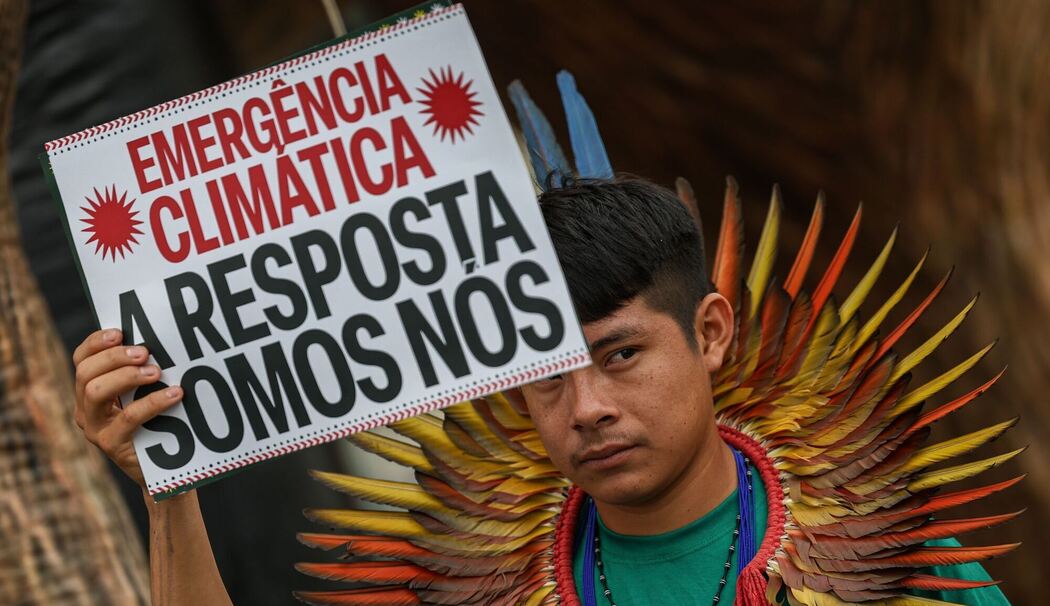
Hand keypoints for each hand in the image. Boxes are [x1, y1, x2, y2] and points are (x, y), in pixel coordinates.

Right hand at [73, 328, 182, 487]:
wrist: (165, 469)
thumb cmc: (158, 423)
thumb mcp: (145, 395)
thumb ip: (142, 372)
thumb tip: (160, 342)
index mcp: (90, 390)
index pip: (81, 359)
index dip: (96, 343)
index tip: (120, 332)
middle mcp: (86, 409)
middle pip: (85, 373)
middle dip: (114, 357)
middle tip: (144, 352)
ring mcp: (96, 428)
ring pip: (95, 392)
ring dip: (126, 376)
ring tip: (156, 372)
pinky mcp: (112, 445)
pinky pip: (128, 418)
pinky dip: (153, 402)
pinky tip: (175, 394)